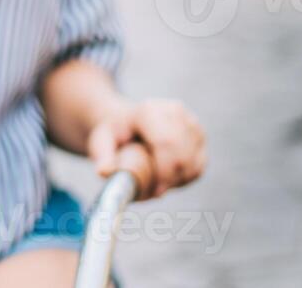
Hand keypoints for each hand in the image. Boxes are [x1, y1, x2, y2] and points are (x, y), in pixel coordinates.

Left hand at [86, 98, 205, 199]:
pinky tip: (168, 177)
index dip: (164, 170)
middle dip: (170, 180)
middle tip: (154, 191)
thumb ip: (102, 156)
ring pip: (193, 164)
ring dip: (177, 180)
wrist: (128, 122)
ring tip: (156, 180)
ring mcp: (191, 123)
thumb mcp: (101, 140)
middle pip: (183, 156)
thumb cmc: (115, 133)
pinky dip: (185, 178)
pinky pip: (198, 167)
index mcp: (149, 110)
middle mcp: (175, 112)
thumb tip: (105, 172)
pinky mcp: (200, 136)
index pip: (167, 142)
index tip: (155, 191)